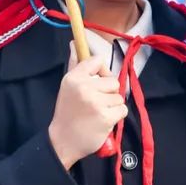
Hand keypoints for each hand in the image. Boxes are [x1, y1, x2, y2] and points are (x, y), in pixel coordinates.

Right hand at [48, 47, 127, 169]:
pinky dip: (116, 116)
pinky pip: (123, 109)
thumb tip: (74, 43)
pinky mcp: (106, 117)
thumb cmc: (67, 111)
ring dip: (112, 105)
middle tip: (94, 103)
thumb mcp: (67, 86)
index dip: (101, 72)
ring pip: (119, 96)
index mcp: (74, 77)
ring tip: (97, 113)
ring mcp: (96, 103)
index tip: (96, 81)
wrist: (62, 141)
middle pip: (113, 81)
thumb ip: (75, 64)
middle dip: (107, 92)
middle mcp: (85, 87)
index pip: (98, 61)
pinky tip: (103, 121)